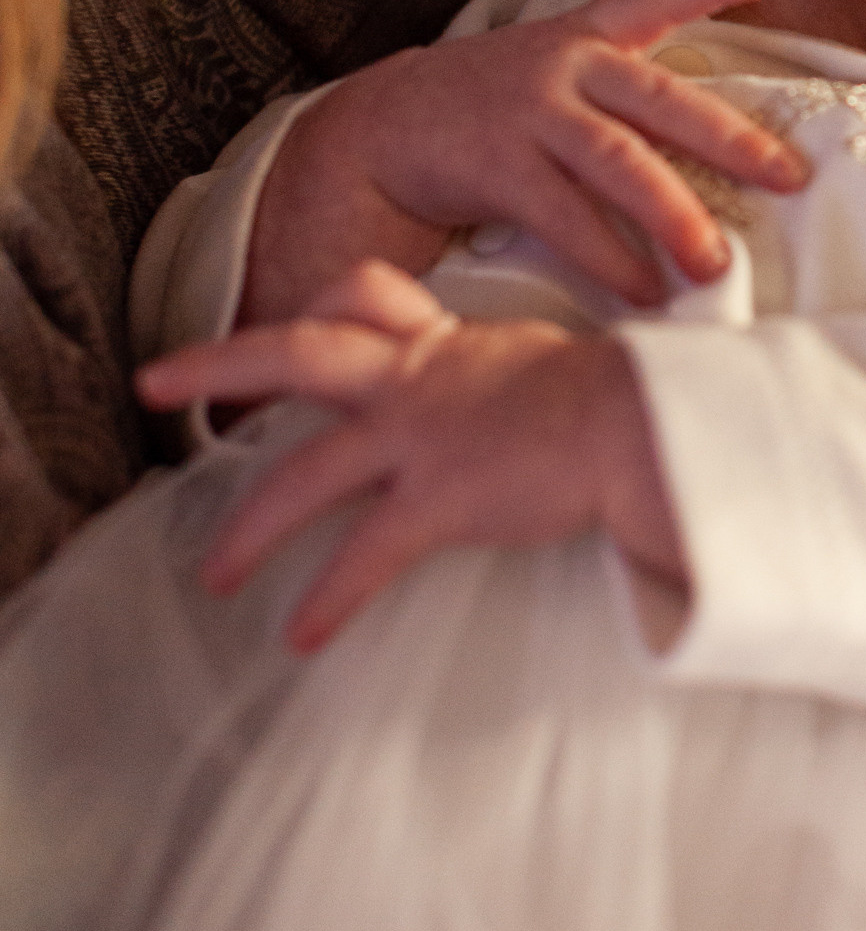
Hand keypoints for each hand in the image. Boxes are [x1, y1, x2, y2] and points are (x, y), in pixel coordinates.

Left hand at [140, 262, 685, 652]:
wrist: (649, 426)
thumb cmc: (623, 400)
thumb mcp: (547, 364)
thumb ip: (507, 373)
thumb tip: (520, 391)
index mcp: (445, 344)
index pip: (362, 296)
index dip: (321, 308)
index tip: (288, 325)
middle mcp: (417, 379)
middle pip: (295, 352)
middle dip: (216, 365)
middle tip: (151, 382)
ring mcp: (421, 437)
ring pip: (305, 472)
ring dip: (251, 528)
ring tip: (216, 574)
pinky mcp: (439, 499)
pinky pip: (363, 555)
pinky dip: (328, 598)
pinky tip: (302, 634)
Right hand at [242, 0, 808, 322]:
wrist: (378, 132)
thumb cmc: (490, 112)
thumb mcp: (554, 76)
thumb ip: (620, 93)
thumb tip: (721, 144)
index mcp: (583, 39)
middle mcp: (563, 65)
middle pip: (661, 100)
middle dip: (732, 140)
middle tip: (790, 177)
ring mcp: (529, 112)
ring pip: (619, 161)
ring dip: (673, 215)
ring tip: (715, 263)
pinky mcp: (496, 164)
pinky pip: (566, 216)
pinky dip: (611, 257)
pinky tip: (646, 290)